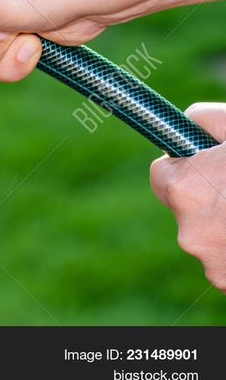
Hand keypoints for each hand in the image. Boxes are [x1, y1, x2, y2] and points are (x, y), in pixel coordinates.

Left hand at [150, 103, 225, 292]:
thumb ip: (205, 118)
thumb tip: (189, 121)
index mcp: (184, 187)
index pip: (161, 174)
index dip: (184, 166)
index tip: (202, 164)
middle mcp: (188, 229)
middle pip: (185, 207)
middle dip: (207, 197)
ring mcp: (211, 261)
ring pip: (207, 235)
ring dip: (225, 225)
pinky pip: (225, 260)